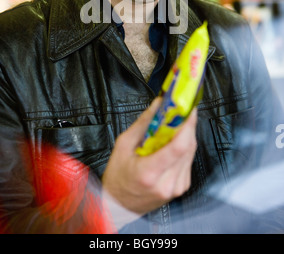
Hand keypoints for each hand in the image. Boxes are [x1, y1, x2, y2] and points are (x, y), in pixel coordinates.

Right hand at [102, 98, 197, 214]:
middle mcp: (167, 183)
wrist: (119, 205)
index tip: (187, 110)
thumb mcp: (123, 145)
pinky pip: (189, 160)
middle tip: (180, 112)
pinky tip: (172, 144)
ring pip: (191, 152)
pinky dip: (184, 147)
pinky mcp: (182, 186)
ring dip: (186, 135)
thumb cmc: (118, 178)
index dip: (187, 125)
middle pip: (188, 147)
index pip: (179, 146)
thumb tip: (158, 104)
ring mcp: (176, 187)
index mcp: (150, 173)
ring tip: (174, 127)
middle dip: (187, 125)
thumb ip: (143, 123)